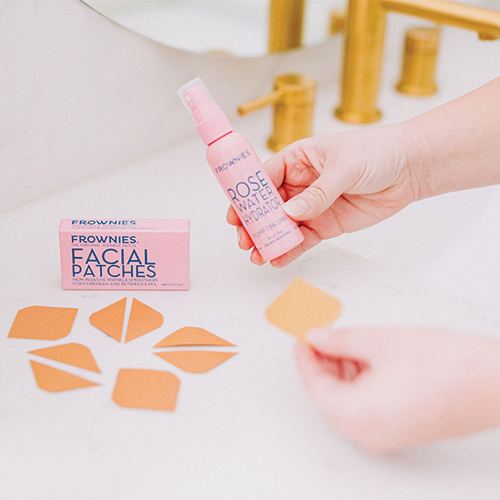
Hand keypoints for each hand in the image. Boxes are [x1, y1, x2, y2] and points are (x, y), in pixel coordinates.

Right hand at [227, 124, 420, 266]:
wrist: (408, 169)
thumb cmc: (376, 152)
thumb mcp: (344, 166)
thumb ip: (318, 192)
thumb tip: (291, 212)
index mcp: (298, 159)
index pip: (265, 177)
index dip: (248, 195)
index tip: (236, 211)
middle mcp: (300, 183)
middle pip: (268, 205)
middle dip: (254, 222)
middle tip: (244, 238)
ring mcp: (312, 206)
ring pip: (282, 226)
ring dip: (268, 239)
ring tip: (256, 254)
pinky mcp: (325, 224)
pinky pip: (302, 239)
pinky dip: (289, 249)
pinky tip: (277, 258)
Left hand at [296, 327, 499, 452]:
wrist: (493, 381)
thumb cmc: (445, 364)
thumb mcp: (379, 341)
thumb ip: (340, 341)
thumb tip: (318, 339)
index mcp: (357, 415)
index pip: (316, 386)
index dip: (305, 359)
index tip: (301, 340)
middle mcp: (369, 434)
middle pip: (330, 397)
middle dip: (324, 364)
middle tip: (322, 337)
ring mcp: (387, 436)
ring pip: (349, 402)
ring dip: (343, 372)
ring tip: (347, 343)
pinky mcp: (402, 430)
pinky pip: (368, 408)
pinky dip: (360, 384)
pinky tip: (367, 359)